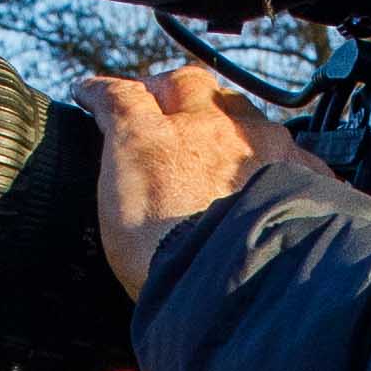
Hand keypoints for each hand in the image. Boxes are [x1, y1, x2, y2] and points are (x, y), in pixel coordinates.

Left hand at [77, 60, 298, 296]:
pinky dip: (101, 93)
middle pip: (231, 104)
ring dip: (169, 94)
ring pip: (185, 88)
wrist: (221, 282)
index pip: (270, 140)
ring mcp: (193, 130)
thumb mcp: (283, 249)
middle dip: (212, 107)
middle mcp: (245, 141)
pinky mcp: (141, 135)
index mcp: (283, 172)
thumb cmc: (252, 280)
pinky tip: (87, 93)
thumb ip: (280, 233)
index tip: (239, 149)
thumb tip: (279, 251)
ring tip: (148, 100)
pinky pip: (120, 96)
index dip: (251, 140)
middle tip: (189, 120)